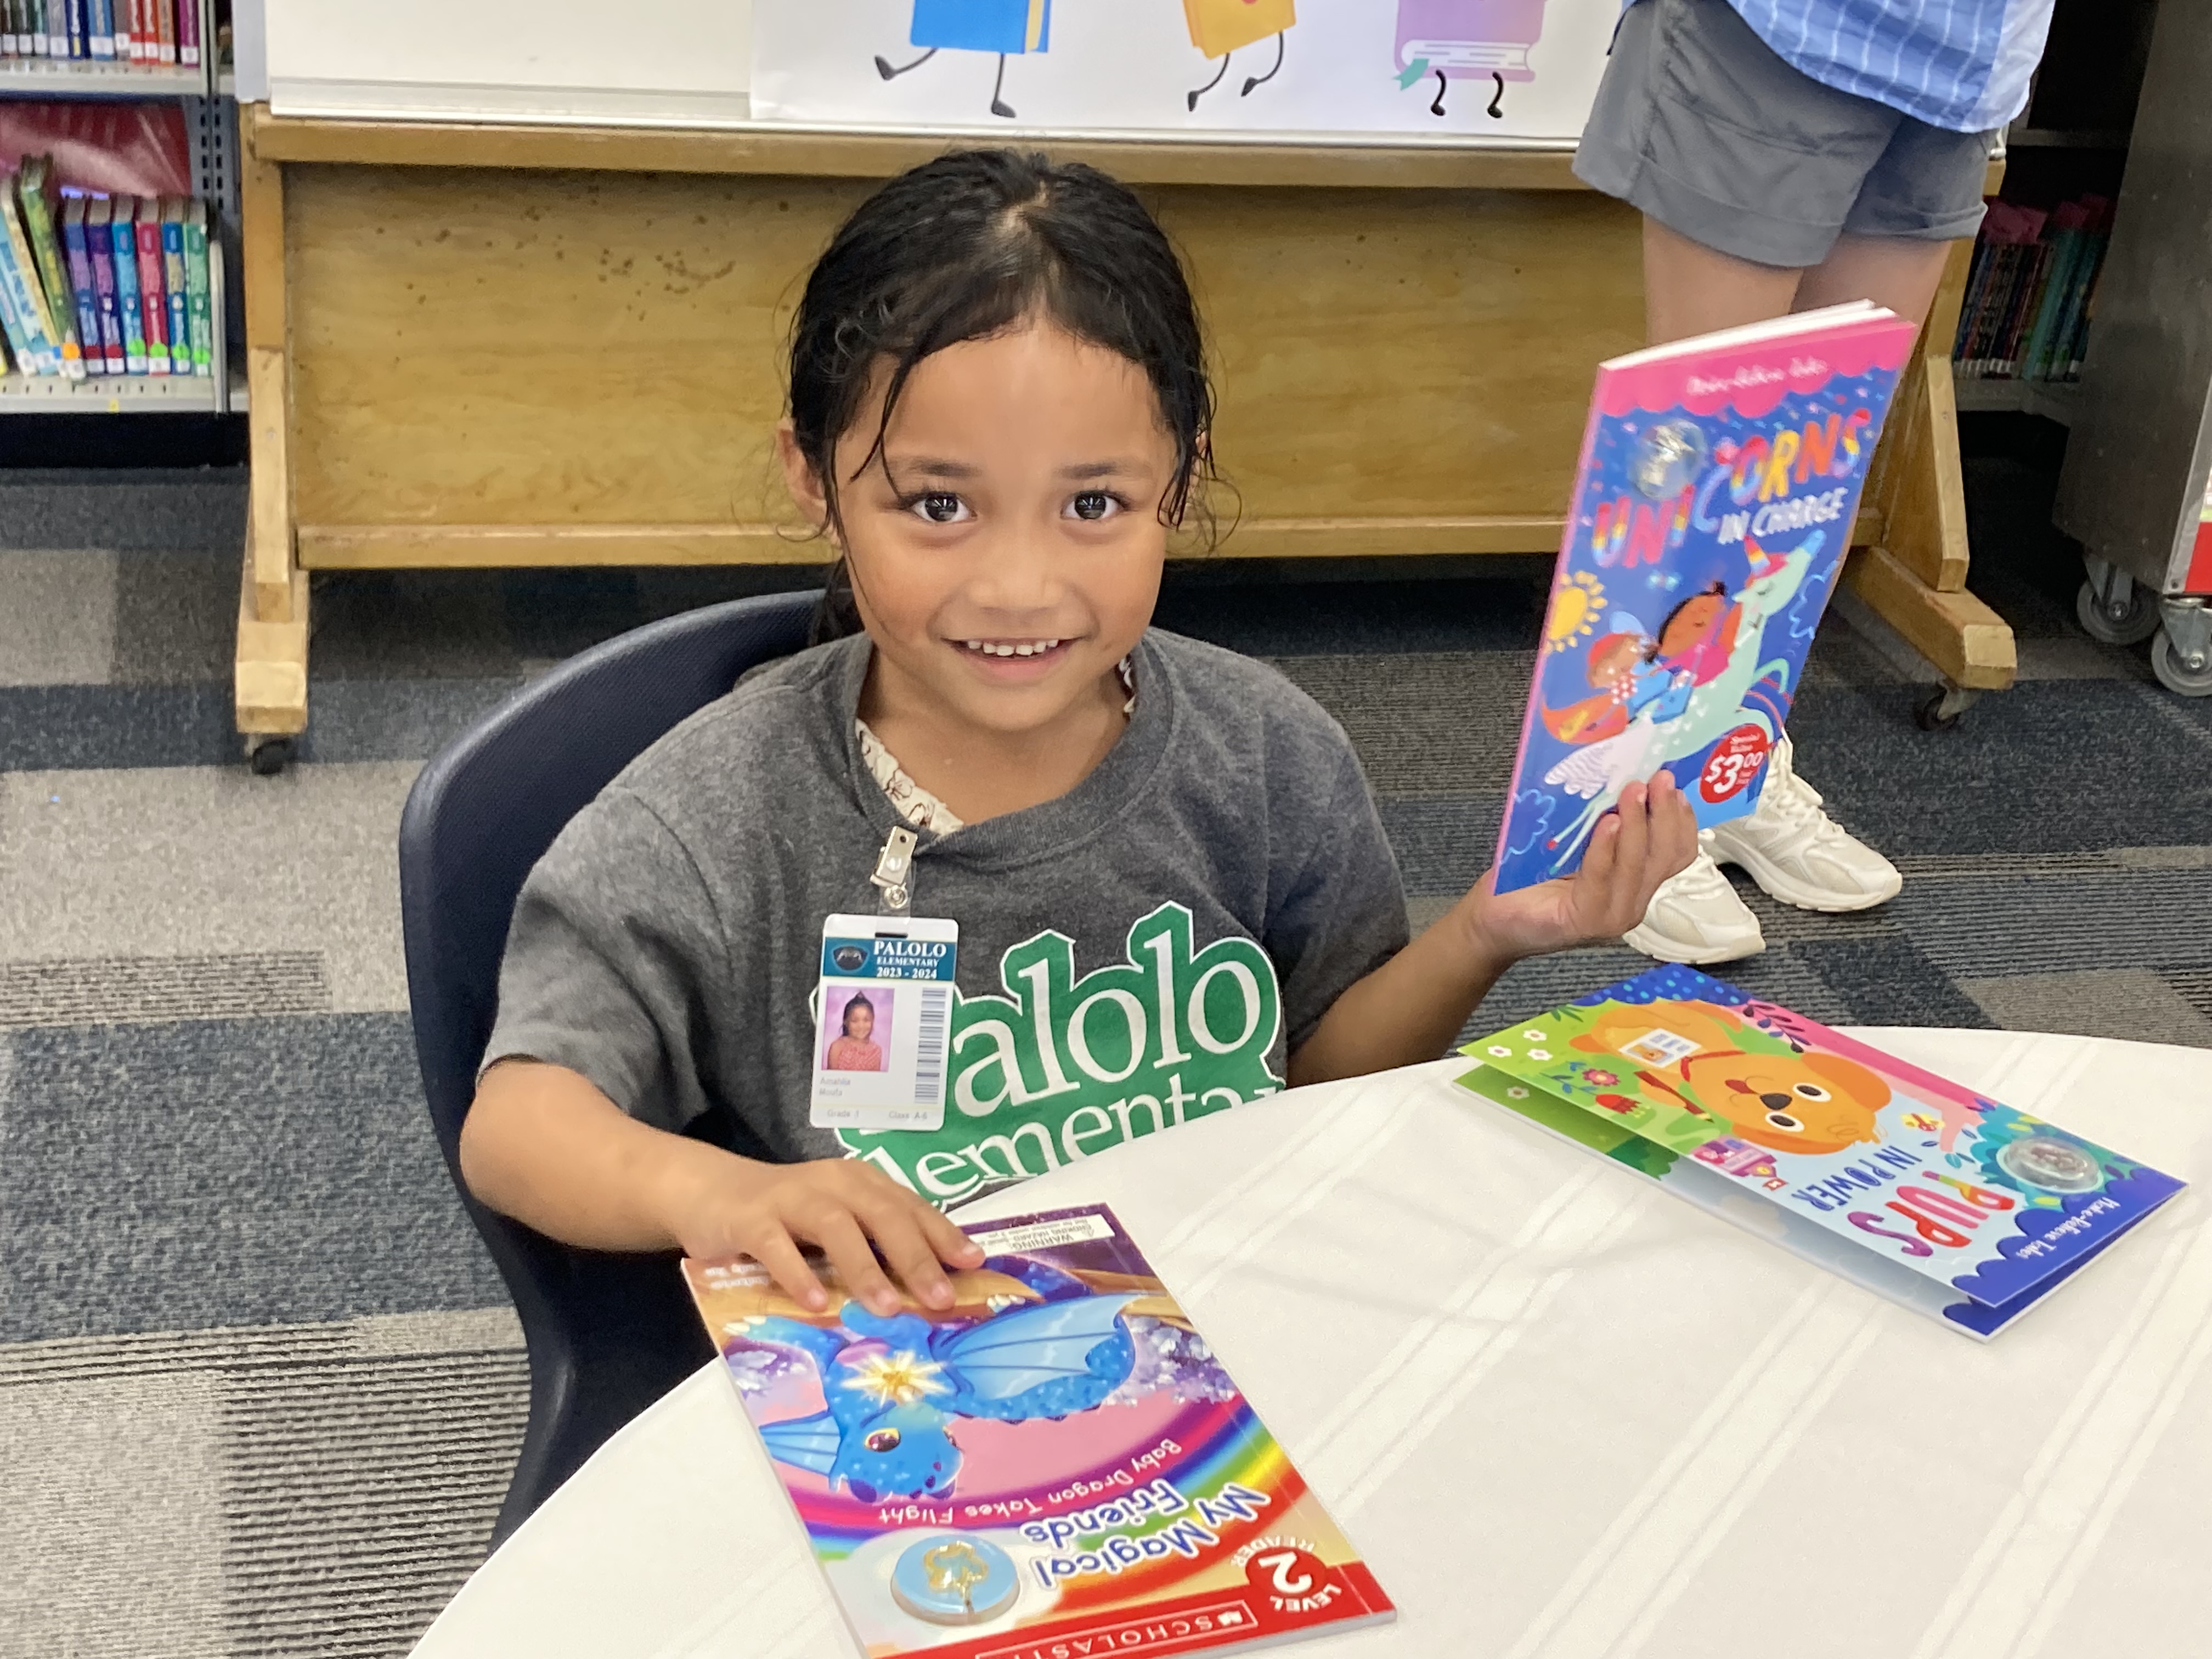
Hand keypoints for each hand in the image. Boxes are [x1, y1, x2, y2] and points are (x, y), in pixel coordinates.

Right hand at [662, 1151, 984, 1316]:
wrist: (711, 1192)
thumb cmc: (787, 1216)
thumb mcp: (838, 1222)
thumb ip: (874, 1245)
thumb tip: (928, 1289)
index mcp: (861, 1184)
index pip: (911, 1208)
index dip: (944, 1235)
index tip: (974, 1264)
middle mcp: (833, 1184)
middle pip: (883, 1214)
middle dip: (916, 1257)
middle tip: (940, 1298)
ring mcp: (791, 1198)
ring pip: (836, 1226)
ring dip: (864, 1268)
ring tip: (887, 1308)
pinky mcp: (751, 1218)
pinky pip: (777, 1245)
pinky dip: (799, 1274)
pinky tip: (818, 1304)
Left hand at [1462, 772, 1699, 962]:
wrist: (1494, 916)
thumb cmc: (1532, 876)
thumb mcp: (1575, 842)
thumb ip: (1602, 821)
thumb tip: (1622, 772)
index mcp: (1636, 881)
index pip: (1677, 852)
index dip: (1681, 818)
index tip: (1675, 784)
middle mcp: (1632, 901)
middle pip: (1666, 857)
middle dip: (1664, 814)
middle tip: (1660, 778)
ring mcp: (1612, 915)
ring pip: (1638, 866)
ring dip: (1638, 825)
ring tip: (1633, 791)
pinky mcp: (1585, 920)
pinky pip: (1602, 879)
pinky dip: (1606, 850)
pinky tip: (1608, 824)